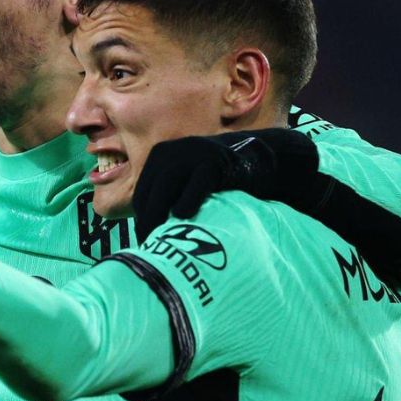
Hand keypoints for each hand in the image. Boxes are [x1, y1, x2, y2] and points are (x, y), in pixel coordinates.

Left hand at [132, 129, 318, 238]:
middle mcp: (171, 152)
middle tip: (154, 248)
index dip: (143, 221)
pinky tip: (185, 216)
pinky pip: (197, 182)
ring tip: (165, 239)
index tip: (148, 244)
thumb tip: (148, 234)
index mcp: (159, 157)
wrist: (258, 159)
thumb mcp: (188, 181)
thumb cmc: (219, 181)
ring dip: (161, 215)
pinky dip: (188, 199)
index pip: (142, 195)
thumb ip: (169, 198)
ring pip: (166, 185)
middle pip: (149, 192)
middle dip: (149, 222)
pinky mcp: (214, 159)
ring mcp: (192, 153)